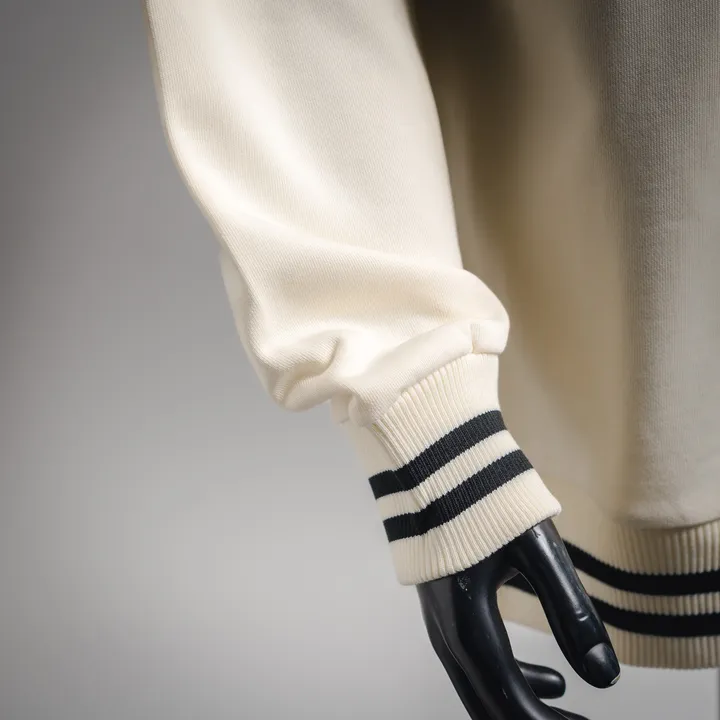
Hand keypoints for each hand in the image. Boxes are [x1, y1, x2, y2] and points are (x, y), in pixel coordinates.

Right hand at [416, 519, 619, 718]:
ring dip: (523, 704)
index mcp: (467, 620)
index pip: (509, 700)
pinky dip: (512, 680)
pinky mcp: (444, 607)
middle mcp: (446, 632)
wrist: (432, 462)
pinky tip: (552, 679)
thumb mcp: (538, 551)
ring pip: (478, 687)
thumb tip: (606, 676)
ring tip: (572, 709)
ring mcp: (439, 621)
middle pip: (487, 704)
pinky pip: (474, 663)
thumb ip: (570, 612)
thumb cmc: (486, 499)